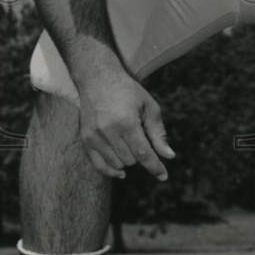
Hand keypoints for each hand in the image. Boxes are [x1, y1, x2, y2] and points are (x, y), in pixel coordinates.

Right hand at [77, 66, 174, 180]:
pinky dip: (111, 170)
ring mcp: (94, 136)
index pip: (143, 153)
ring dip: (127, 159)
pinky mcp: (85, 139)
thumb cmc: (128, 91)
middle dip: (140, 154)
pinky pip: (98, 165)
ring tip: (128, 141)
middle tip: (141, 137)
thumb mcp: (149, 107)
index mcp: (126, 122)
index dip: (155, 167)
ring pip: (117, 163)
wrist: (98, 78)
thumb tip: (169, 156)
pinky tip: (121, 172)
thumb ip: (158, 133)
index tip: (163, 176)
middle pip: (131, 160)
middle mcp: (108, 131)